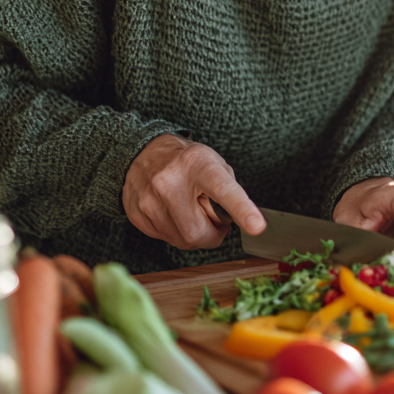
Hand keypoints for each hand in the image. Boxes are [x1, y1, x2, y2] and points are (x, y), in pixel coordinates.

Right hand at [122, 134, 265, 250]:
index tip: (257, 226)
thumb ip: (228, 194)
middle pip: (199, 232)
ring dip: (194, 234)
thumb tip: (228, 226)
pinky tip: (174, 213)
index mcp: (197, 164)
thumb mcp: (214, 165)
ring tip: (192, 211)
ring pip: (182, 241)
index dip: (241, 209)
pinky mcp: (136, 214)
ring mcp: (149, 200)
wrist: (144, 153)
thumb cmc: (187, 161)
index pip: (223, 190)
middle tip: (216, 221)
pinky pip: (165, 239)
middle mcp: (170, 181)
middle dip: (213, 234)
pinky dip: (176, 233)